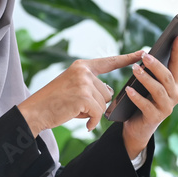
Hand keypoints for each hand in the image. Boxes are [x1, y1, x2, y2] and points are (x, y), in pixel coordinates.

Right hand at [18, 50, 142, 135]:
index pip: (109, 62)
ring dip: (92, 112)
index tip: (142, 53)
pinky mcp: (83, 97)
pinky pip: (98, 113)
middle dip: (96, 103)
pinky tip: (84, 123)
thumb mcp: (74, 86)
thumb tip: (110, 93)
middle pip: (107, 92)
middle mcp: (84, 71)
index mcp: (82, 66)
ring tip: (74, 110)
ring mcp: (83, 83)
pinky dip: (92, 122)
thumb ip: (91, 85)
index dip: (127, 58)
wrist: (35, 111)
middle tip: (77, 105)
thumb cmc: (55, 102)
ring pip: (103, 104)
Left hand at [121, 35, 177, 158]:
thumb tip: (146, 54)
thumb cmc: (143, 100)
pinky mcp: (156, 118)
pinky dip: (137, 97)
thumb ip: (151, 72)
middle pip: (166, 77)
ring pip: (158, 90)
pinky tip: (128, 91)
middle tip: (145, 55)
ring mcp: (167, 108)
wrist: (138, 127)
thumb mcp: (148, 84)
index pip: (177, 64)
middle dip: (156, 65)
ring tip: (134, 69)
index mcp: (174, 84)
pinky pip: (146, 105)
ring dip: (146, 78)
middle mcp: (174, 95)